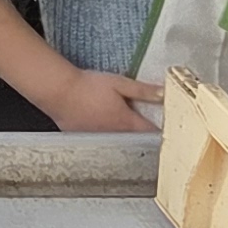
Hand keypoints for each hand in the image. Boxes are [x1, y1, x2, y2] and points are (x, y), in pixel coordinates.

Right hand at [43, 67, 167, 132]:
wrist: (59, 92)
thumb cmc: (89, 86)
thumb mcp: (119, 83)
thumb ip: (143, 91)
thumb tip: (164, 94)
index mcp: (126, 122)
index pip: (150, 133)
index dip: (160, 131)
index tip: (168, 129)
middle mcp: (115, 135)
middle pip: (136, 141)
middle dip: (144, 137)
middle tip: (149, 129)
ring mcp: (100, 140)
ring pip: (119, 144)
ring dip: (126, 139)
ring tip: (127, 130)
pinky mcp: (86, 140)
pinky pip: (102, 144)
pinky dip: (107, 140)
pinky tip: (104, 130)